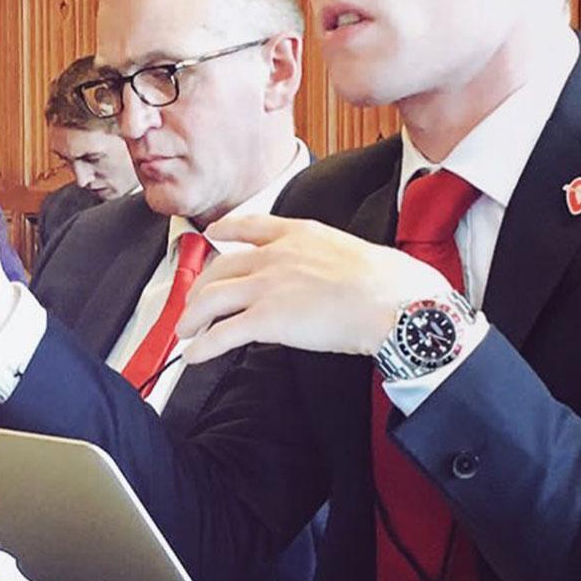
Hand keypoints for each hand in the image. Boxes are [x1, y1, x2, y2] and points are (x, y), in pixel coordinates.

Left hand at [177, 216, 450, 364]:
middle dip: (200, 286)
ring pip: (211, 298)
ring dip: (192, 317)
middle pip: (220, 266)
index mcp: (299, 233)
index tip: (214, 234)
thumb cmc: (389, 283)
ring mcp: (268, 286)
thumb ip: (324, 259)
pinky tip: (194, 356)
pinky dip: (202, 346)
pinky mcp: (267, 319)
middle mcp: (276, 255)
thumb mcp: (350, 252)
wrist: (395, 301)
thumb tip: (322, 278)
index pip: (250, 225)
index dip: (225, 231)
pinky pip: (222, 334)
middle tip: (193, 301)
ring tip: (185, 332)